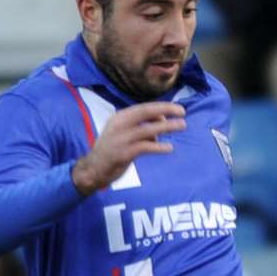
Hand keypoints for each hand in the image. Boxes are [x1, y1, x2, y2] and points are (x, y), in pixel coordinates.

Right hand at [71, 102, 185, 194]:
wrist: (93, 168)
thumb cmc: (113, 150)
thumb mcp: (125, 134)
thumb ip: (143, 128)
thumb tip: (163, 123)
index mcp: (119, 117)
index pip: (143, 108)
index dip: (162, 107)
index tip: (178, 108)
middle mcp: (119, 125)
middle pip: (145, 113)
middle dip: (165, 110)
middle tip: (183, 112)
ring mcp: (121, 139)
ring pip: (148, 129)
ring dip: (167, 126)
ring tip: (182, 125)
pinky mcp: (124, 153)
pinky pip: (145, 147)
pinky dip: (159, 146)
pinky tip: (170, 148)